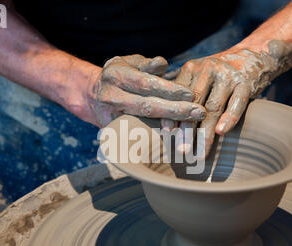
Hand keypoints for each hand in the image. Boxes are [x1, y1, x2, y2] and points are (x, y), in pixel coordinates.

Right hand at [85, 54, 206, 126]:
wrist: (92, 95)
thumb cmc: (120, 75)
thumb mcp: (130, 63)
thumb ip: (147, 64)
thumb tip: (163, 63)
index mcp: (116, 75)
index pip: (146, 83)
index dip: (169, 90)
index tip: (190, 94)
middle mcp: (111, 96)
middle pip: (147, 106)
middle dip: (175, 110)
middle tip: (199, 112)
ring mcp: (110, 116)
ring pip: (143, 123)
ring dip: (169, 126)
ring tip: (192, 127)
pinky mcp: (112, 132)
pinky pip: (137, 135)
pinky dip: (158, 137)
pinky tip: (177, 137)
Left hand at [172, 40, 291, 157]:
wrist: (252, 56)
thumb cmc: (217, 76)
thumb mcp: (198, 78)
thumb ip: (184, 97)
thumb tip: (168, 130)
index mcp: (192, 68)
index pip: (178, 95)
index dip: (172, 114)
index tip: (167, 133)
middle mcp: (208, 69)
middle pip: (194, 104)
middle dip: (187, 129)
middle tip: (182, 151)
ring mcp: (228, 76)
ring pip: (213, 108)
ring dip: (205, 133)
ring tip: (200, 153)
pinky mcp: (245, 84)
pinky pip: (236, 104)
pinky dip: (229, 119)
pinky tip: (221, 133)